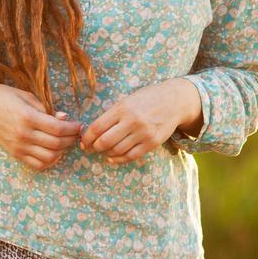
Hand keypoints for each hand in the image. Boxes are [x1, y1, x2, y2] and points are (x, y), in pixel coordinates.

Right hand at [0, 83, 82, 171]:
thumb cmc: (2, 96)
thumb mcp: (26, 96)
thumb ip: (45, 109)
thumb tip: (64, 118)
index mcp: (27, 117)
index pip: (57, 128)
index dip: (72, 128)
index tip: (79, 125)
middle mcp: (23, 135)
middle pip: (56, 144)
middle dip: (71, 139)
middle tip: (75, 133)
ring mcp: (18, 146)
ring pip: (49, 157)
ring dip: (61, 151)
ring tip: (64, 142)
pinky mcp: (14, 154)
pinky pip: (37, 164)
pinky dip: (48, 161)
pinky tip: (53, 151)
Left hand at [79, 79, 202, 164]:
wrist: (173, 101)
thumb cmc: (146, 99)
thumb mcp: (127, 100)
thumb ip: (112, 114)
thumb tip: (93, 131)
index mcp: (122, 108)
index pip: (97, 127)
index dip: (86, 137)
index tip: (83, 141)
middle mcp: (132, 121)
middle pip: (105, 142)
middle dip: (94, 147)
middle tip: (91, 148)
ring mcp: (143, 133)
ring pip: (117, 150)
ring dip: (106, 153)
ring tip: (103, 151)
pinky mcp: (152, 143)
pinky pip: (131, 156)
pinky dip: (119, 159)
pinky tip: (113, 157)